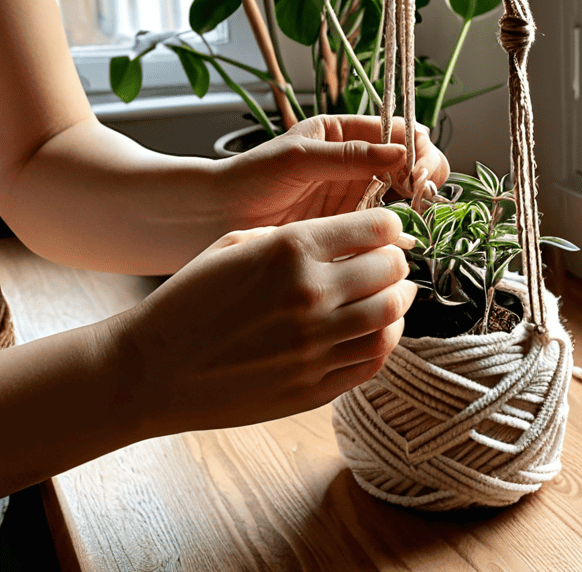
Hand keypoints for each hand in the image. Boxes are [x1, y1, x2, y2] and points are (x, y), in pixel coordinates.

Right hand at [107, 209, 415, 433]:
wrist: (150, 370)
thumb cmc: (189, 301)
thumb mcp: (236, 244)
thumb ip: (297, 236)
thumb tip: (349, 237)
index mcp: (292, 251)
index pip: (378, 229)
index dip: (390, 227)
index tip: (388, 232)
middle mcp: (311, 296)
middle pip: (392, 271)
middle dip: (397, 262)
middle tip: (391, 263)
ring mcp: (316, 346)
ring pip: (391, 317)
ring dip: (399, 301)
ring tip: (392, 295)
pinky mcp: (315, 387)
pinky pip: (374, 359)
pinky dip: (386, 338)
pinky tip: (376, 328)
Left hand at [217, 115, 449, 230]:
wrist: (217, 218)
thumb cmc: (249, 177)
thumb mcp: (299, 157)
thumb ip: (350, 155)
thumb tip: (401, 151)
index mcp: (344, 133)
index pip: (398, 131)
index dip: (416, 148)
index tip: (415, 170)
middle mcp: (356, 162)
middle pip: (411, 161)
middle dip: (424, 173)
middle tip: (420, 192)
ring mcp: (356, 195)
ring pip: (404, 193)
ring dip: (416, 201)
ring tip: (414, 212)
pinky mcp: (351, 225)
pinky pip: (386, 224)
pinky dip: (399, 228)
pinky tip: (400, 234)